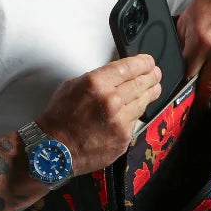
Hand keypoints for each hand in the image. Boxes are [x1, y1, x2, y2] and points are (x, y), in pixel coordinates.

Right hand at [36, 53, 162, 175]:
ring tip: (154, 88)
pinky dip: (136, 114)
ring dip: (150, 93)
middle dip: (151, 76)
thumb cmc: (59, 119)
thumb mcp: (72, 86)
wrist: (55, 149)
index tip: (148, 62)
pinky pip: (135, 121)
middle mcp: (111, 100)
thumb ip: (96, 79)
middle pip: (140, 83)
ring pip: (142, 102)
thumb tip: (114, 77)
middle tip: (156, 74)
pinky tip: (137, 109)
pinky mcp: (123, 137)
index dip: (143, 63)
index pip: (128, 67)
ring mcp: (119, 120)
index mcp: (96, 84)